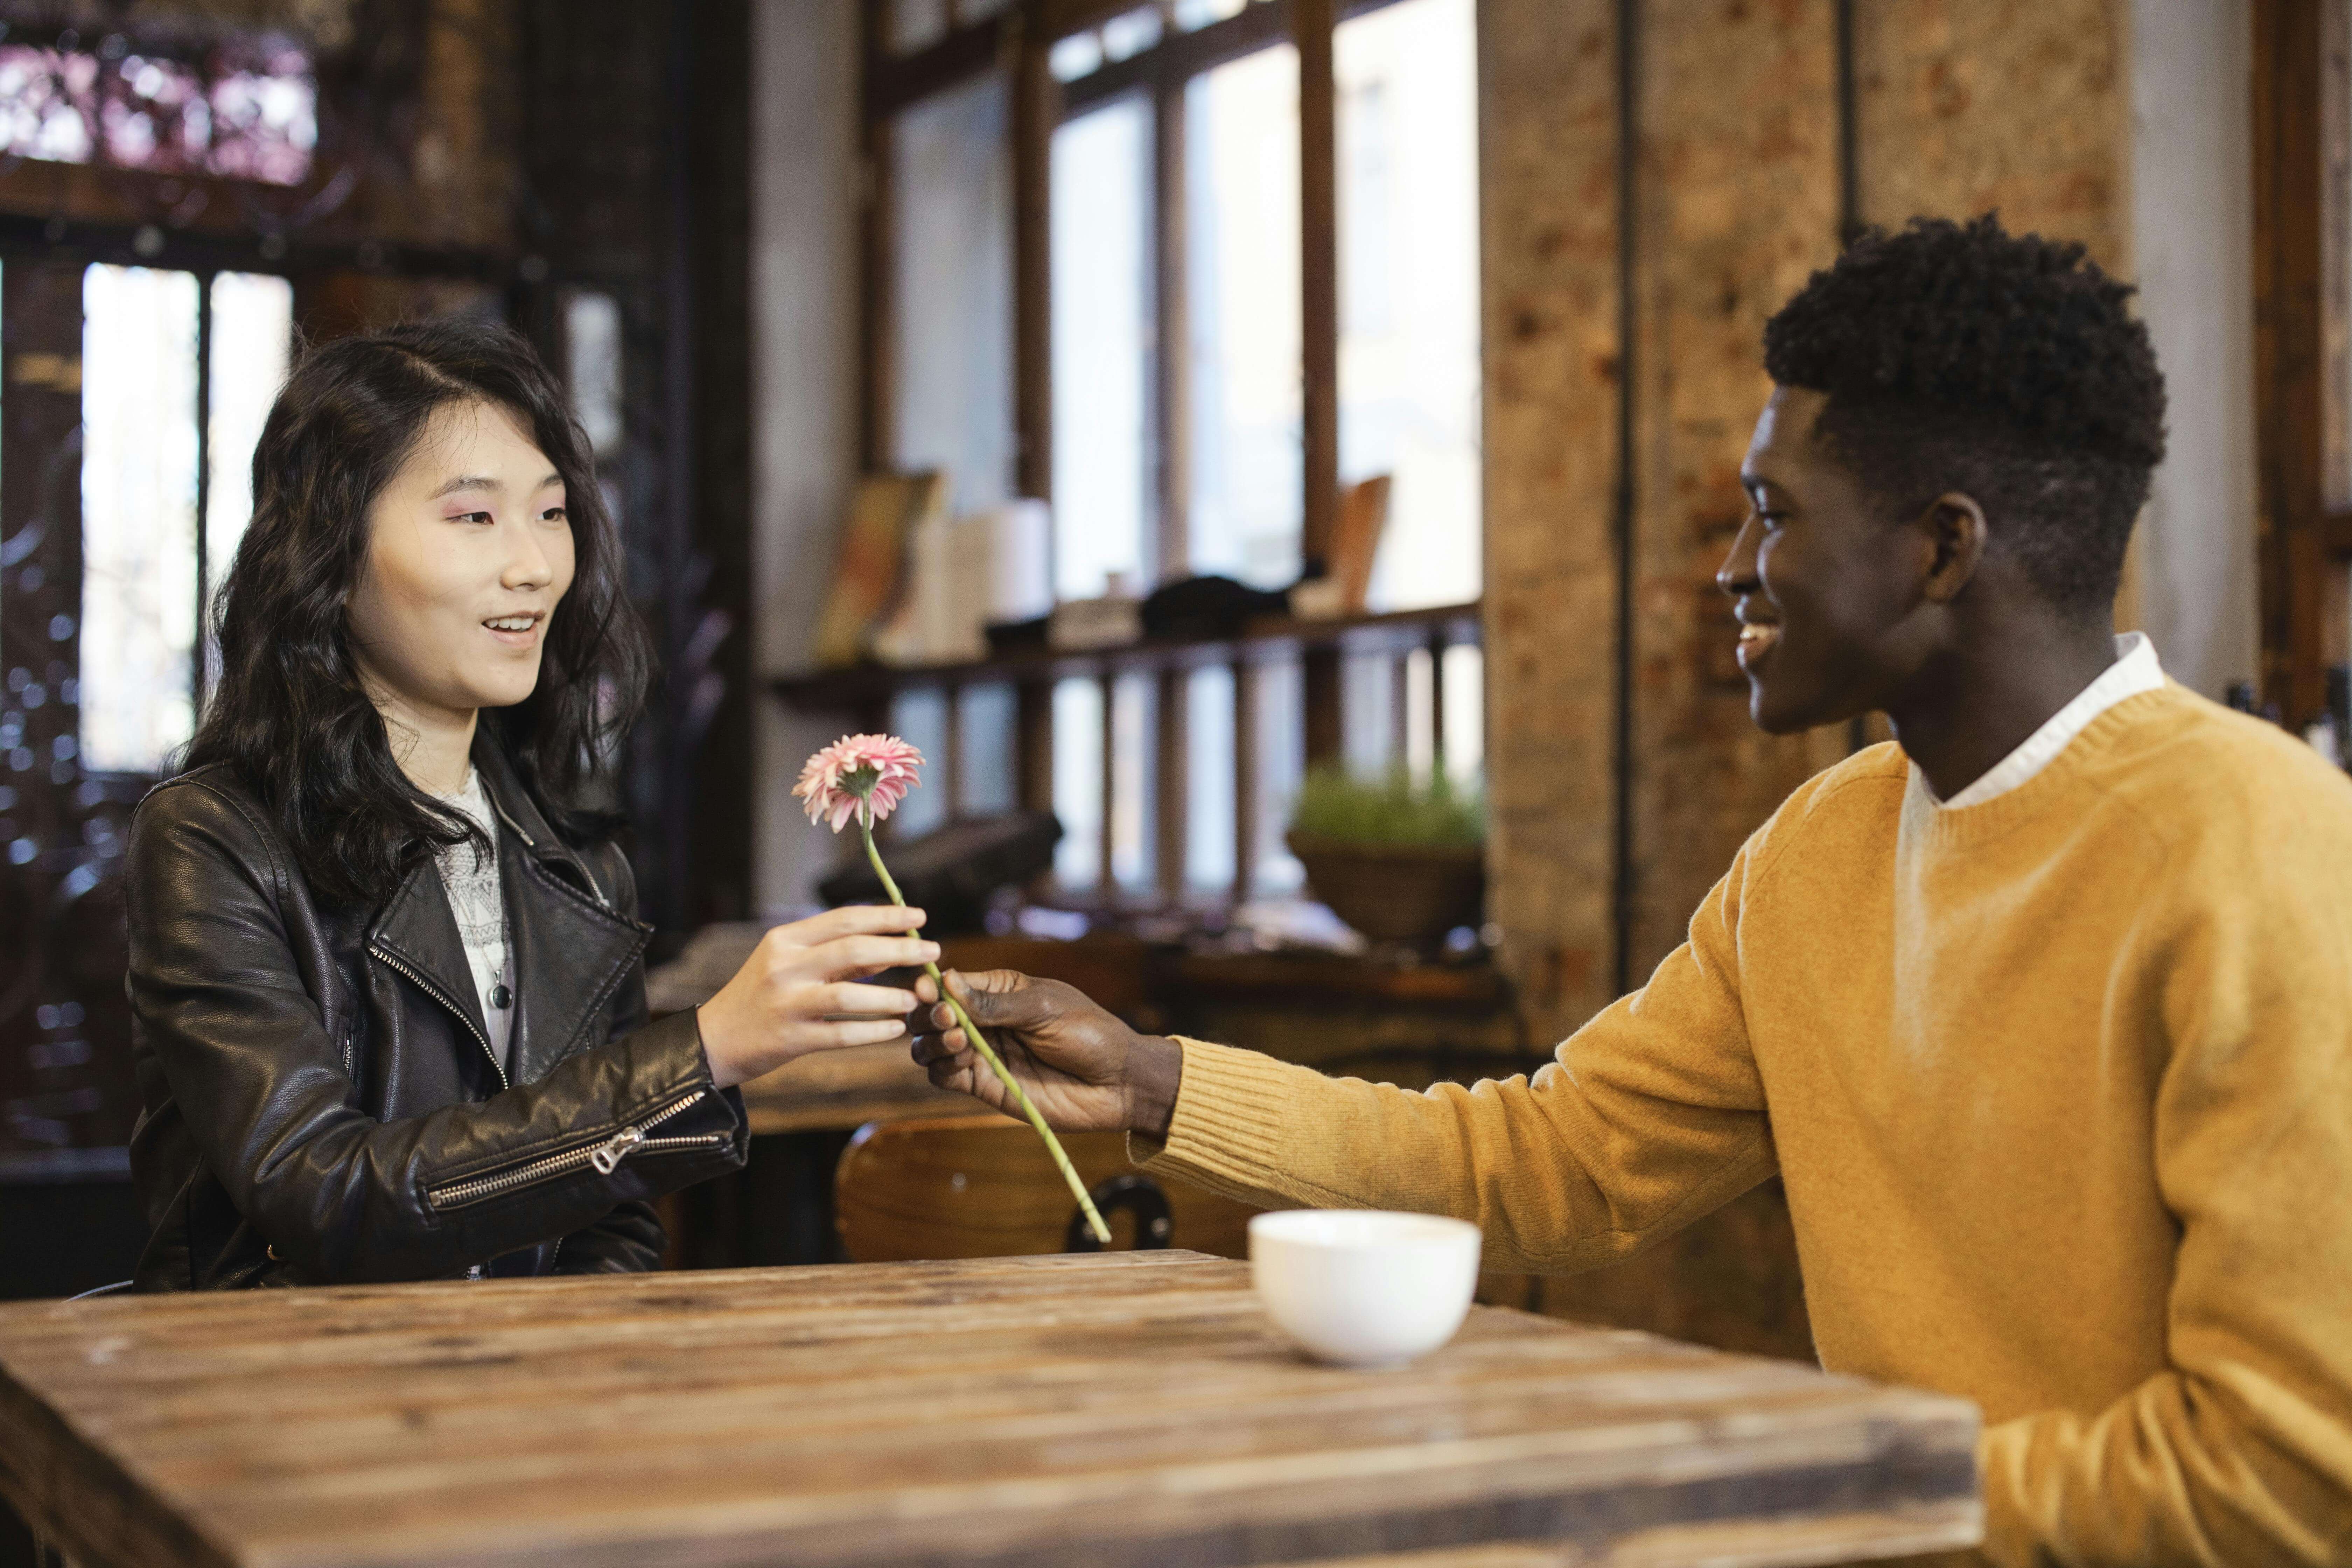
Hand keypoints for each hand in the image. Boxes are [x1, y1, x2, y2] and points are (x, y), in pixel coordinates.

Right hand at [695, 906, 937, 1088]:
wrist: (714, 1039)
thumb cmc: (761, 995)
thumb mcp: (789, 964)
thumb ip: (837, 955)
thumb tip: (890, 949)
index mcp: (785, 939)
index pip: (845, 918)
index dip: (887, 915)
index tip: (919, 915)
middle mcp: (784, 966)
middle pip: (854, 949)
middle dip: (900, 948)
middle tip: (933, 950)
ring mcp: (786, 1003)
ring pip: (850, 994)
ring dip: (891, 995)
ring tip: (918, 997)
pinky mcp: (790, 1039)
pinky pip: (842, 1034)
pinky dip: (873, 1031)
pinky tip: (896, 1029)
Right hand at [909, 969, 1180, 1136]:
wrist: (1116, 1083)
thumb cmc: (1088, 1034)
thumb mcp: (1043, 1008)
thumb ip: (993, 1003)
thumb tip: (946, 979)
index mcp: (998, 991)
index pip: (950, 984)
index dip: (933, 987)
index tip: (929, 991)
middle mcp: (984, 1021)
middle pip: (932, 1015)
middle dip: (929, 1014)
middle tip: (948, 1019)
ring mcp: (982, 1054)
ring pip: (931, 1047)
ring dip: (933, 1041)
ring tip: (959, 1039)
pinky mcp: (984, 1085)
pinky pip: (945, 1076)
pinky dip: (943, 1068)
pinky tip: (964, 1061)